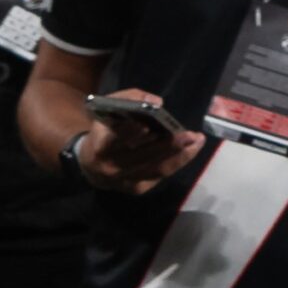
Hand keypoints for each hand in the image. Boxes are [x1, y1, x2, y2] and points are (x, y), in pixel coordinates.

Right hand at [79, 90, 204, 193]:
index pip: (114, 140)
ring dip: (180, 155)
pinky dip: (178, 162)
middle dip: (168, 145)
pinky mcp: (136, 188)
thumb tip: (157, 103)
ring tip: (197, 141)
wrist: (91, 165)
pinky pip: (161, 176)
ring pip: (156, 168)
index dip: (130, 133)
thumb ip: (131, 99)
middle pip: (142, 155)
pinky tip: (191, 150)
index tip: (147, 125)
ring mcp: (124, 180)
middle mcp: (111, 166)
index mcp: (100, 145)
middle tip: (190, 135)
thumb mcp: (110, 108)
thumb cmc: (106, 129)